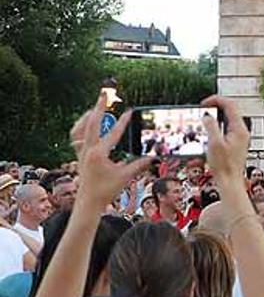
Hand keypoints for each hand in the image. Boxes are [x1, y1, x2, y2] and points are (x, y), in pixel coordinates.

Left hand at [72, 96, 151, 210]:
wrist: (89, 202)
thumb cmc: (106, 191)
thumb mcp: (125, 177)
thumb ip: (139, 165)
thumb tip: (153, 157)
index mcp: (99, 154)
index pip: (113, 133)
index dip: (123, 122)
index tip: (129, 110)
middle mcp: (88, 150)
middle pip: (92, 123)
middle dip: (99, 107)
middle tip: (104, 94)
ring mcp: (82, 152)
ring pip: (80, 128)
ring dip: (88, 116)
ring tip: (97, 108)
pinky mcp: (80, 155)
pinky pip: (76, 137)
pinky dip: (82, 128)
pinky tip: (90, 124)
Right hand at [200, 96, 249, 187]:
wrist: (230, 182)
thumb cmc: (225, 167)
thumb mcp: (214, 144)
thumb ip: (211, 126)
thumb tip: (207, 116)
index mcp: (239, 129)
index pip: (230, 105)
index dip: (216, 100)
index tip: (204, 103)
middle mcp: (242, 132)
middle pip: (230, 111)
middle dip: (215, 107)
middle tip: (203, 109)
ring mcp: (239, 138)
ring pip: (227, 120)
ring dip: (215, 117)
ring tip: (204, 119)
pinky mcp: (235, 144)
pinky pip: (226, 129)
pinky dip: (216, 127)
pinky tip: (208, 133)